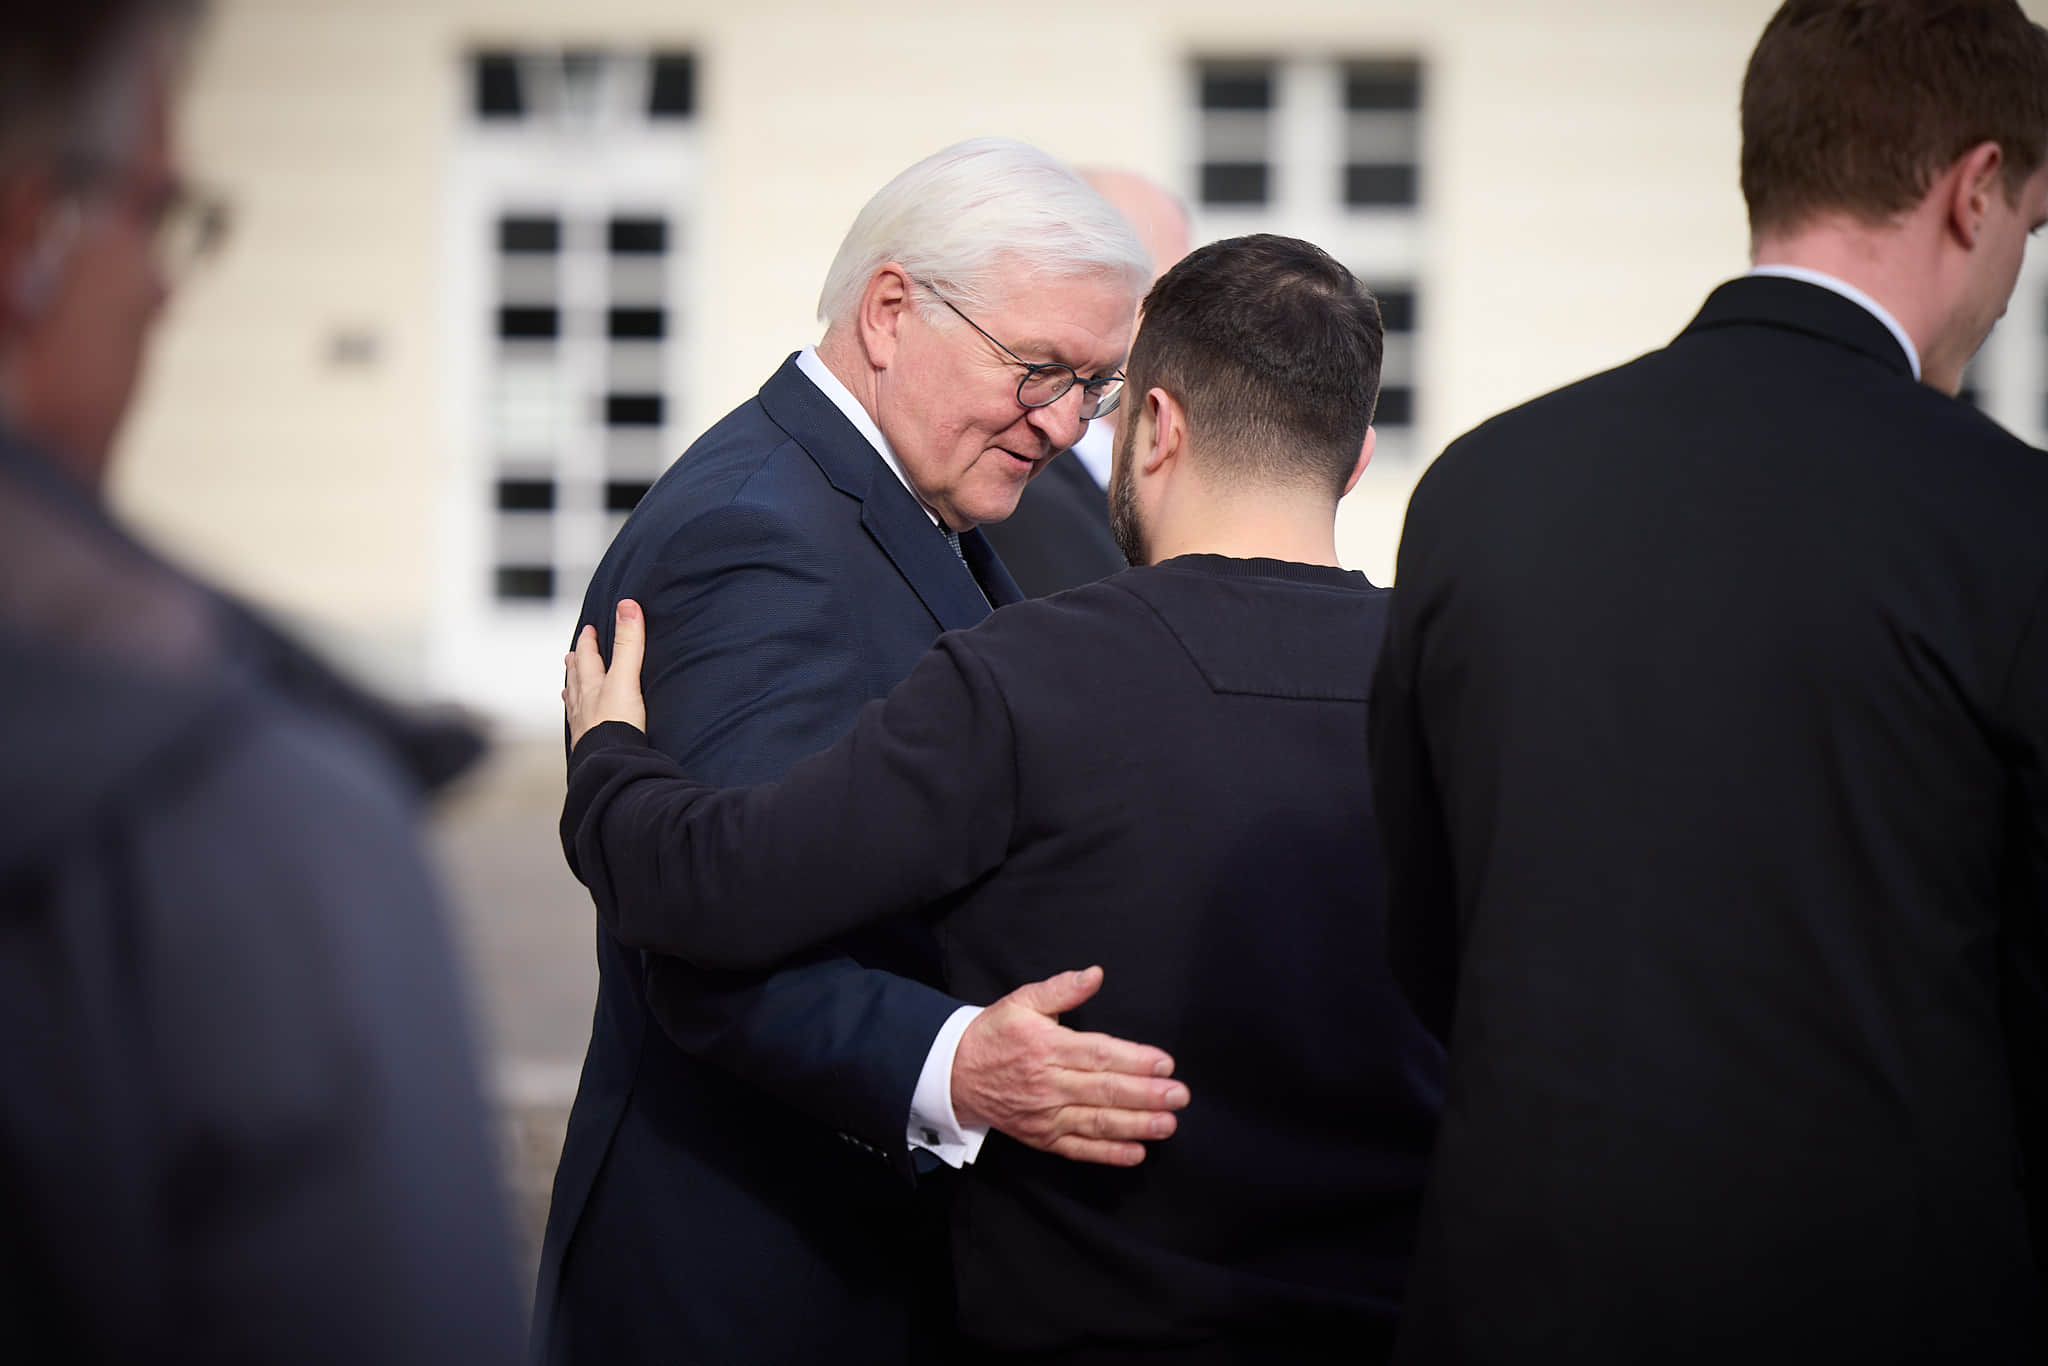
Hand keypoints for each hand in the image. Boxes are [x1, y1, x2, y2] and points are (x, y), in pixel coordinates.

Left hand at [563, 599, 647, 747]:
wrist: (610, 764)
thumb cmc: (616, 724)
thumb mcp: (626, 678)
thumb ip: (628, 643)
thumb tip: (627, 605)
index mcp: (591, 685)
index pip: (587, 657)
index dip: (588, 642)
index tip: (588, 630)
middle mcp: (583, 704)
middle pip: (575, 679)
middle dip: (575, 665)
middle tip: (572, 656)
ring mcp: (583, 727)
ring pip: (574, 704)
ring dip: (573, 692)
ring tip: (569, 688)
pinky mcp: (589, 747)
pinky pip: (580, 728)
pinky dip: (579, 721)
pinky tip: (580, 727)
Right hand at [951, 966, 1188, 1167]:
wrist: (953, 1074)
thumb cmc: (993, 1034)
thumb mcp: (1022, 1002)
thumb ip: (1061, 988)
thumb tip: (1094, 974)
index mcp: (1047, 1047)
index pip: (1099, 1054)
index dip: (1134, 1060)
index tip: (1164, 1063)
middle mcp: (1049, 1084)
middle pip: (1105, 1090)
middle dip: (1146, 1094)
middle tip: (1180, 1096)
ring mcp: (1046, 1115)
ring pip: (1097, 1122)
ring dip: (1137, 1125)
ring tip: (1168, 1124)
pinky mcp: (1042, 1138)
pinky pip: (1079, 1149)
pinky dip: (1108, 1153)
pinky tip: (1136, 1152)